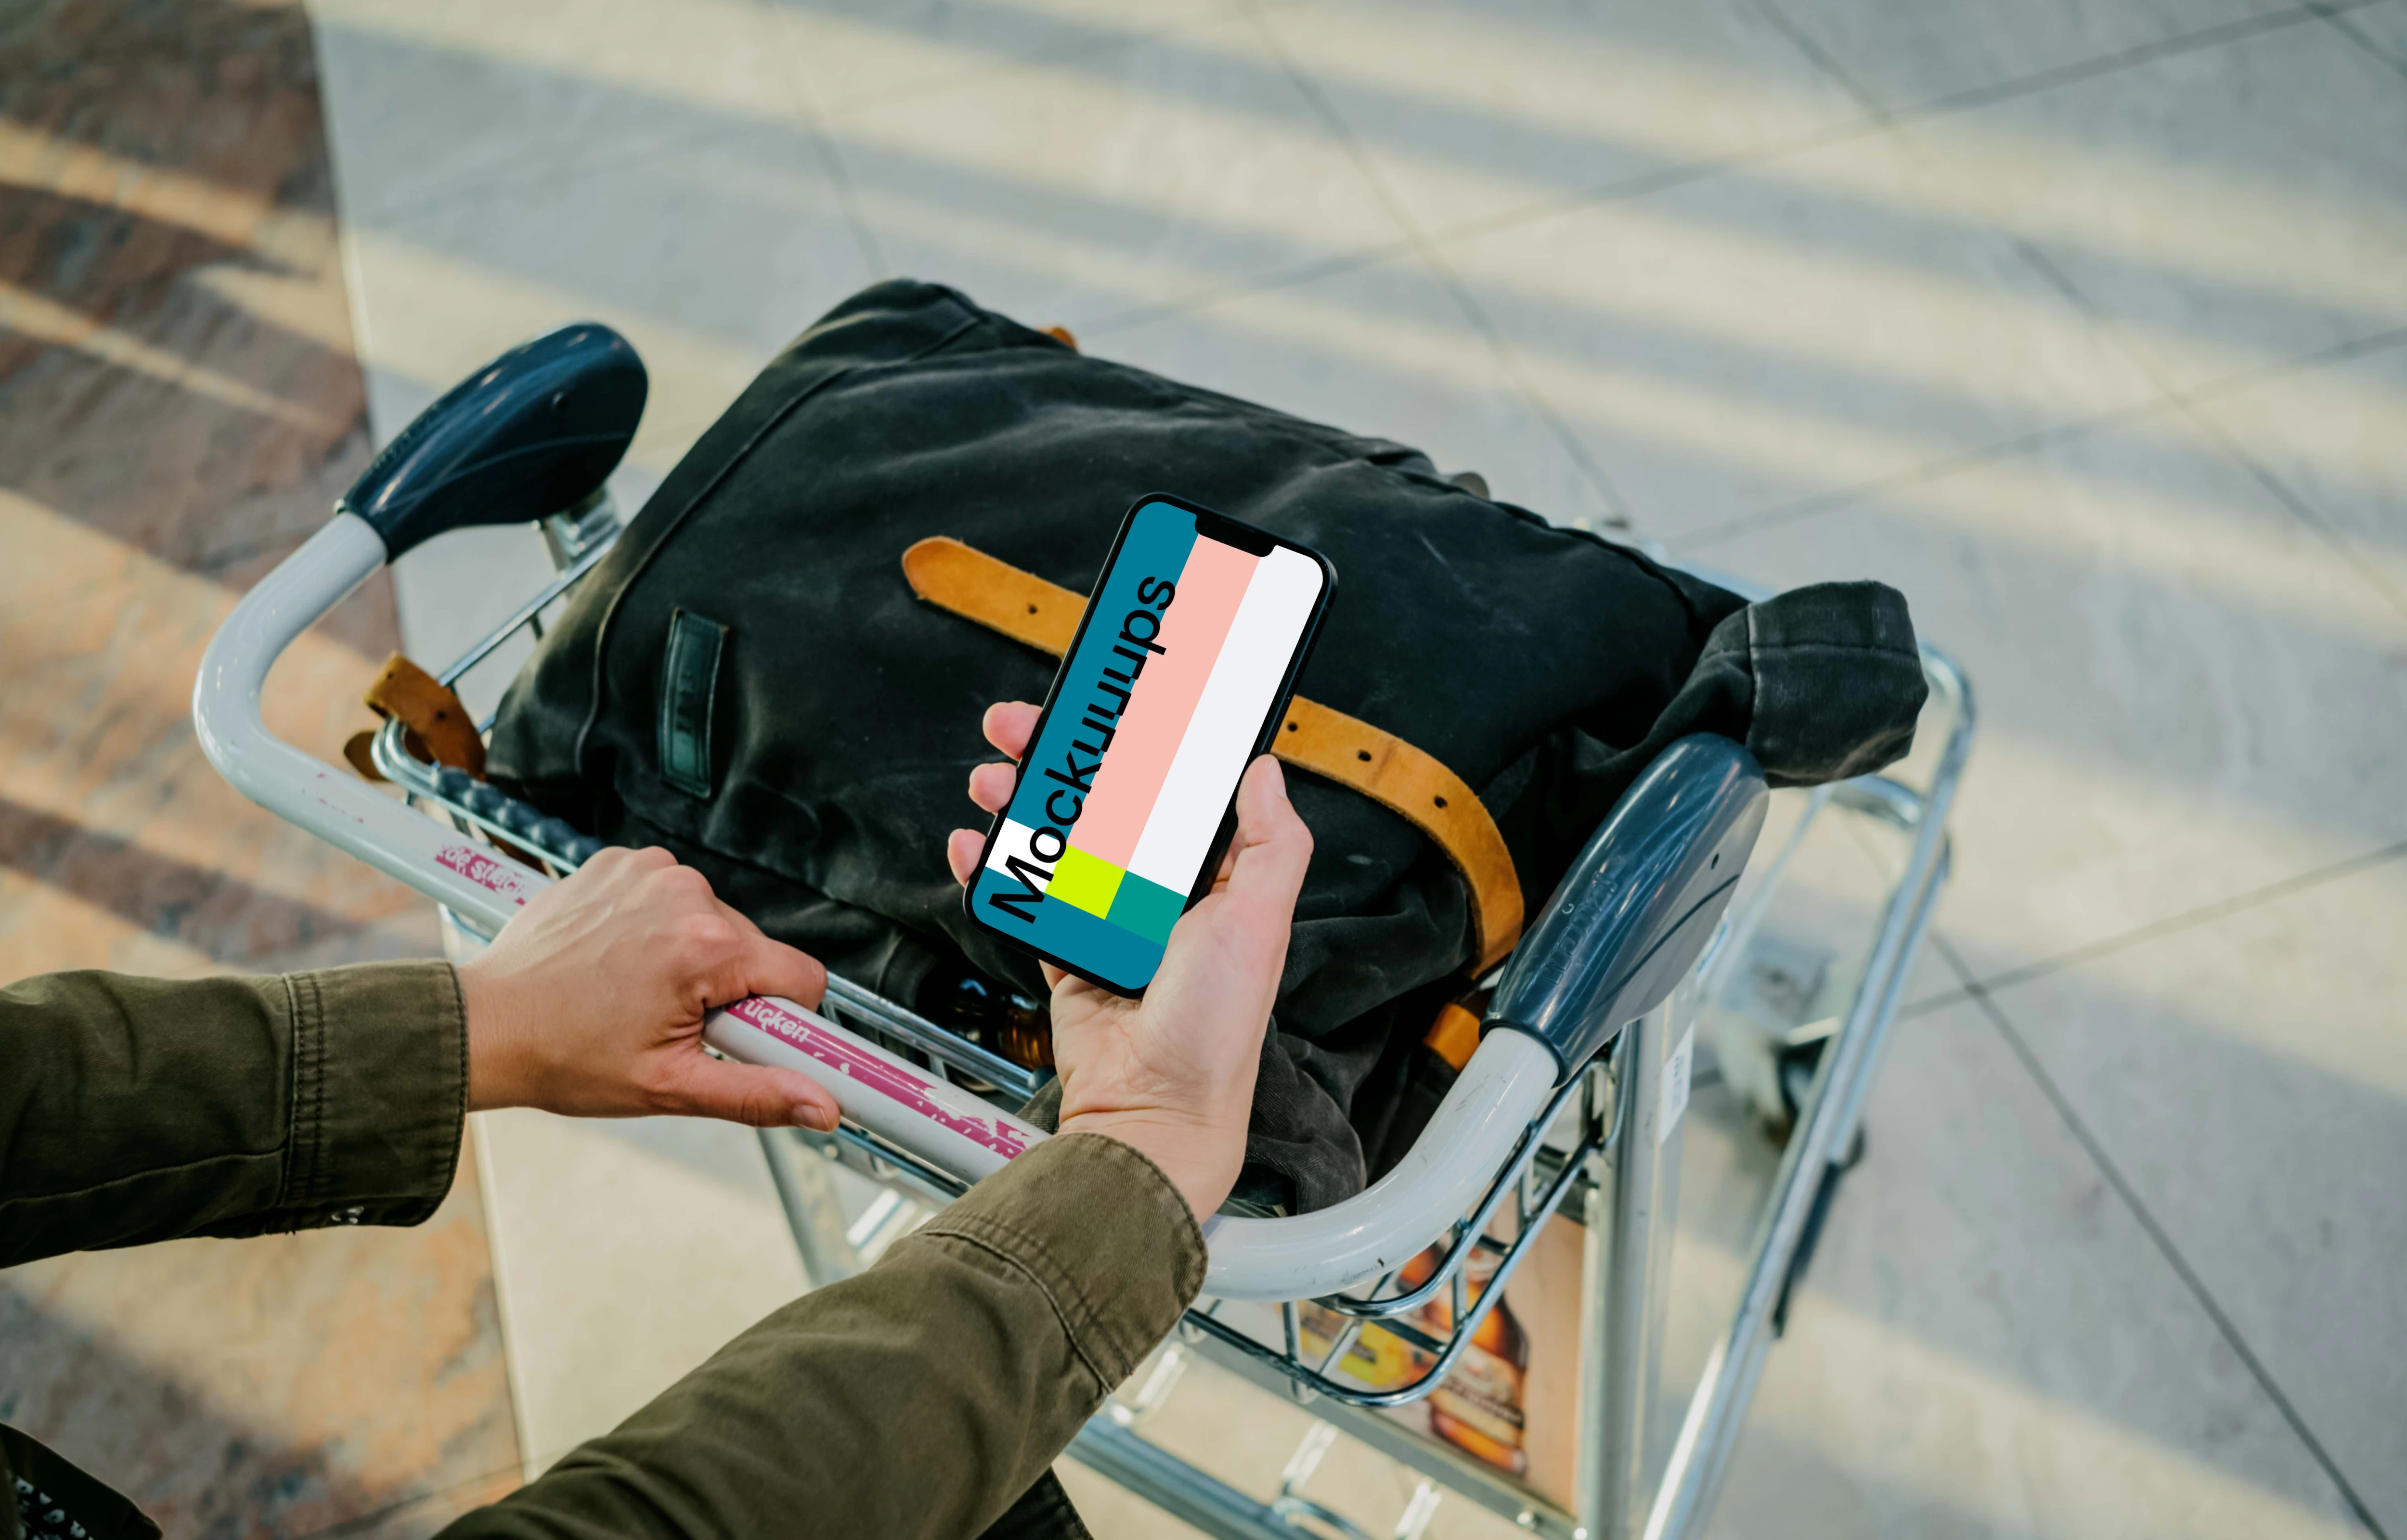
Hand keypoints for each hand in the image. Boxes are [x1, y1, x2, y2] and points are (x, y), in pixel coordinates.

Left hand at [457, 847, 840, 1130]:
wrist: (484, 1025)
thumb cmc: (564, 1056)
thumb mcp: (670, 1087)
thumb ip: (758, 1094)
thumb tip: (822, 1105)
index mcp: (707, 945)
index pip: (802, 978)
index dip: (782, 1021)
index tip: (742, 1041)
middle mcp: (684, 893)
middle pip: (754, 950)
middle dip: (727, 991)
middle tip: (669, 1024)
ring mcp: (647, 872)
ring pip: (713, 923)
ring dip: (691, 958)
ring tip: (637, 993)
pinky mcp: (618, 863)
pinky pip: (669, 898)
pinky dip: (654, 928)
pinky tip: (619, 960)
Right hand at [948, 701, 1310, 1216]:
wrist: (1153, 1110)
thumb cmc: (1214, 1031)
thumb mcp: (1259, 923)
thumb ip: (1271, 843)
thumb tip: (1266, 769)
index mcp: (1213, 878)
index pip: (1174, 790)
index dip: (1142, 743)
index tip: (1113, 705)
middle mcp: (1160, 894)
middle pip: (1102, 803)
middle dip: (1061, 759)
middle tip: (1026, 728)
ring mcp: (1107, 921)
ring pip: (1056, 841)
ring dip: (1020, 803)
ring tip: (995, 779)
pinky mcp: (1065, 952)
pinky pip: (1024, 898)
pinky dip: (994, 868)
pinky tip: (976, 845)